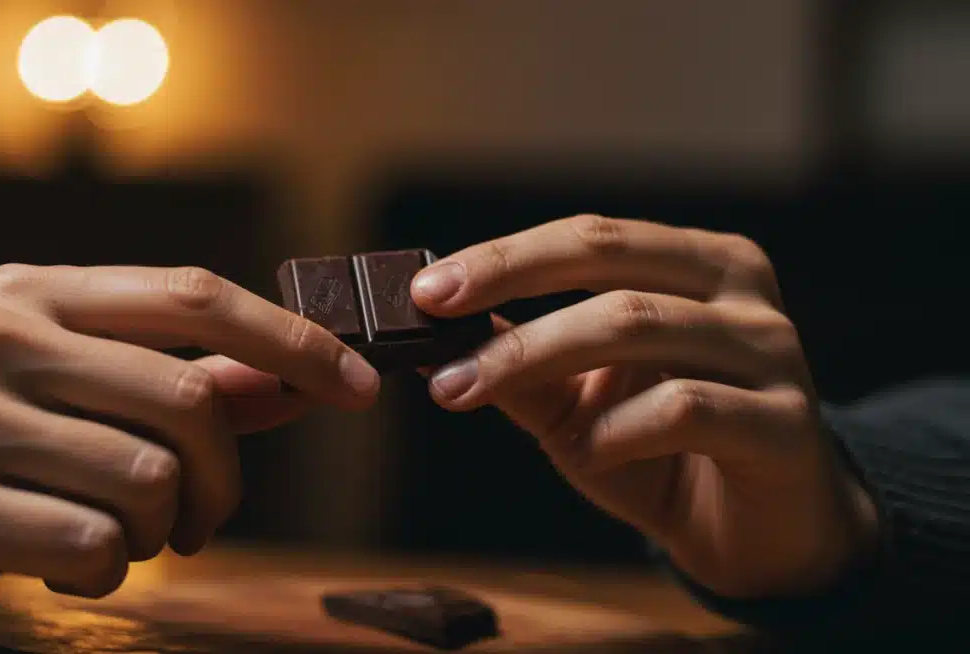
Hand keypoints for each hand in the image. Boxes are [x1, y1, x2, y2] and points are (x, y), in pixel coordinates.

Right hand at [0, 264, 379, 618]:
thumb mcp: (48, 369)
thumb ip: (167, 371)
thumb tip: (287, 382)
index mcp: (38, 290)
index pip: (194, 297)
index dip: (290, 341)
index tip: (357, 385)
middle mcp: (1, 337)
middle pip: (186, 402)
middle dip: (223, 476)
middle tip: (208, 517)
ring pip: (146, 479)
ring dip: (164, 529)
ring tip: (129, 539)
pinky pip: (90, 545)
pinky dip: (108, 570)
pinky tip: (76, 566)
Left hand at [411, 216, 879, 598]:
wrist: (766, 533)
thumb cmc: (668, 453)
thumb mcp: (580, 403)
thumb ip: (521, 366)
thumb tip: (429, 338)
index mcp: (695, 263)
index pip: (590, 236)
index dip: (503, 256)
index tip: (426, 289)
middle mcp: (739, 291)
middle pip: (610, 260)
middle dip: (509, 281)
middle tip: (433, 317)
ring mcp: (771, 352)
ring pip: (637, 324)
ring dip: (534, 356)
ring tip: (468, 393)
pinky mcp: (785, 425)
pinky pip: (685, 407)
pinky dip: (615, 430)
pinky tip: (584, 452)